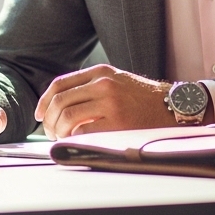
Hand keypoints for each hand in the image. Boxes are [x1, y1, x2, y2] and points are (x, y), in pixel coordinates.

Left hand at [35, 65, 173, 138]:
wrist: (174, 107)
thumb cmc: (144, 99)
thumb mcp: (118, 80)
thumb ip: (92, 86)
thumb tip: (61, 103)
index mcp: (101, 72)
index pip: (60, 84)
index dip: (44, 101)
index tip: (41, 114)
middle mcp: (103, 84)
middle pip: (59, 101)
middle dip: (48, 121)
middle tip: (50, 132)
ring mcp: (110, 102)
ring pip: (66, 117)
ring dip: (58, 131)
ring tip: (62, 139)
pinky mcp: (117, 122)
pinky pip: (83, 132)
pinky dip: (73, 139)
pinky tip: (76, 143)